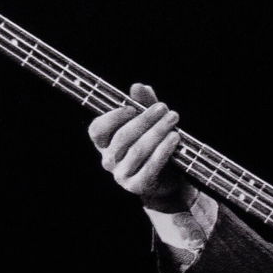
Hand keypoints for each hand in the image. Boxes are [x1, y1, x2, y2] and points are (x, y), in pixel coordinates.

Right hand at [87, 83, 196, 210]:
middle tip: (164, 108)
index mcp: (105, 143)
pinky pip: (150, 167)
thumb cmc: (155, 146)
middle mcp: (109, 160)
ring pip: (137, 150)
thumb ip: (144, 104)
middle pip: (122, 137)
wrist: (168, 180)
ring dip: (157, 132)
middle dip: (145, 120)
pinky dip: (163, 151)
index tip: (133, 107)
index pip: (97, 129)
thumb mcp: (151, 123)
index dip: (112, 117)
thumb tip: (138, 85)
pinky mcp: (137, 186)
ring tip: (173, 120)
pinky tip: (175, 138)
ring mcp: (121, 175)